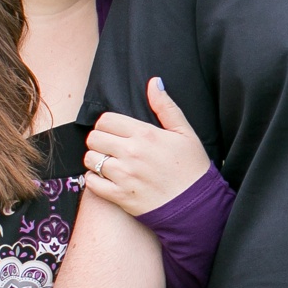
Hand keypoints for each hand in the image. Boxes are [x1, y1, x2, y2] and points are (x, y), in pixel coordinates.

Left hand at [83, 77, 211, 217]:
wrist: (196, 206)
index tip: (116, 131)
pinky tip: (107, 178)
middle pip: (94, 138)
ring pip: (90, 159)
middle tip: (111, 146)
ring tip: (109, 162)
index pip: (106, 120)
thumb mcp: (185, 133)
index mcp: (145, 134)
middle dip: (100, 140)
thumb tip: (154, 82)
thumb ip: (166, 107)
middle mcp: (131, 153)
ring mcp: (124, 176)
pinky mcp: (119, 196)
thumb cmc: (192, 168)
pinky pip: (92, 183)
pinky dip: (94, 179)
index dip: (108, 124)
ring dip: (96, 159)